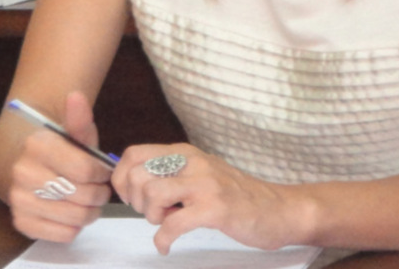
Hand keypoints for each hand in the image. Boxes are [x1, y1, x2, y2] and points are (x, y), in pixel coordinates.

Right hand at [8, 91, 112, 241]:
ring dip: (91, 210)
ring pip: (75, 217)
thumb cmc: (60, 147)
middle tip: (101, 188)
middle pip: (81, 194)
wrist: (26, 163)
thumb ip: (80, 119)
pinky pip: (63, 233)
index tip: (103, 170)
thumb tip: (76, 95)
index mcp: (37, 145)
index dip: (101, 172)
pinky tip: (75, 211)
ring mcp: (20, 199)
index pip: (84, 169)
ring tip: (92, 200)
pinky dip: (76, 225)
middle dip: (99, 193)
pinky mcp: (22, 222)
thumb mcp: (73, 132)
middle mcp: (23, 172)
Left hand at [111, 144, 309, 253]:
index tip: (131, 197)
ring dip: (151, 217)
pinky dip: (163, 239)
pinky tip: (167, 245)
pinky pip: (173, 224)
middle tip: (152, 213)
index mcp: (185, 152)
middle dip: (135, 201)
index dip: (122, 178)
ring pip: (153, 194)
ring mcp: (205, 184)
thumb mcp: (200, 174)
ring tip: (164, 224)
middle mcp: (193, 162)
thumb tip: (132, 182)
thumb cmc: (235, 196)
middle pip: (138, 175)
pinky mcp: (215, 208)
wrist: (276, 208)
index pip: (134, 154)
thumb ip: (172, 174)